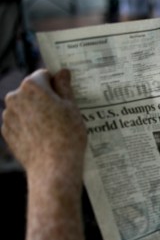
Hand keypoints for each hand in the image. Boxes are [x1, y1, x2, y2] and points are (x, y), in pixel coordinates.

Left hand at [2, 69, 86, 188]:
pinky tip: (43, 138)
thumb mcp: (72, 108)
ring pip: (25, 107)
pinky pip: (19, 123)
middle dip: (45, 99)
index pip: (44, 75)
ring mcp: (8, 115)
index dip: (57, 84)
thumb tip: (62, 72)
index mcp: (32, 86)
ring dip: (36, 112)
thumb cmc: (67, 135)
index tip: (66, 96)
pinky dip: (29, 126)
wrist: (54, 167)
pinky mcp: (6, 131)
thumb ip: (64, 87)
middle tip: (62, 115)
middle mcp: (15, 97)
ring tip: (53, 129)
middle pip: (32, 91)